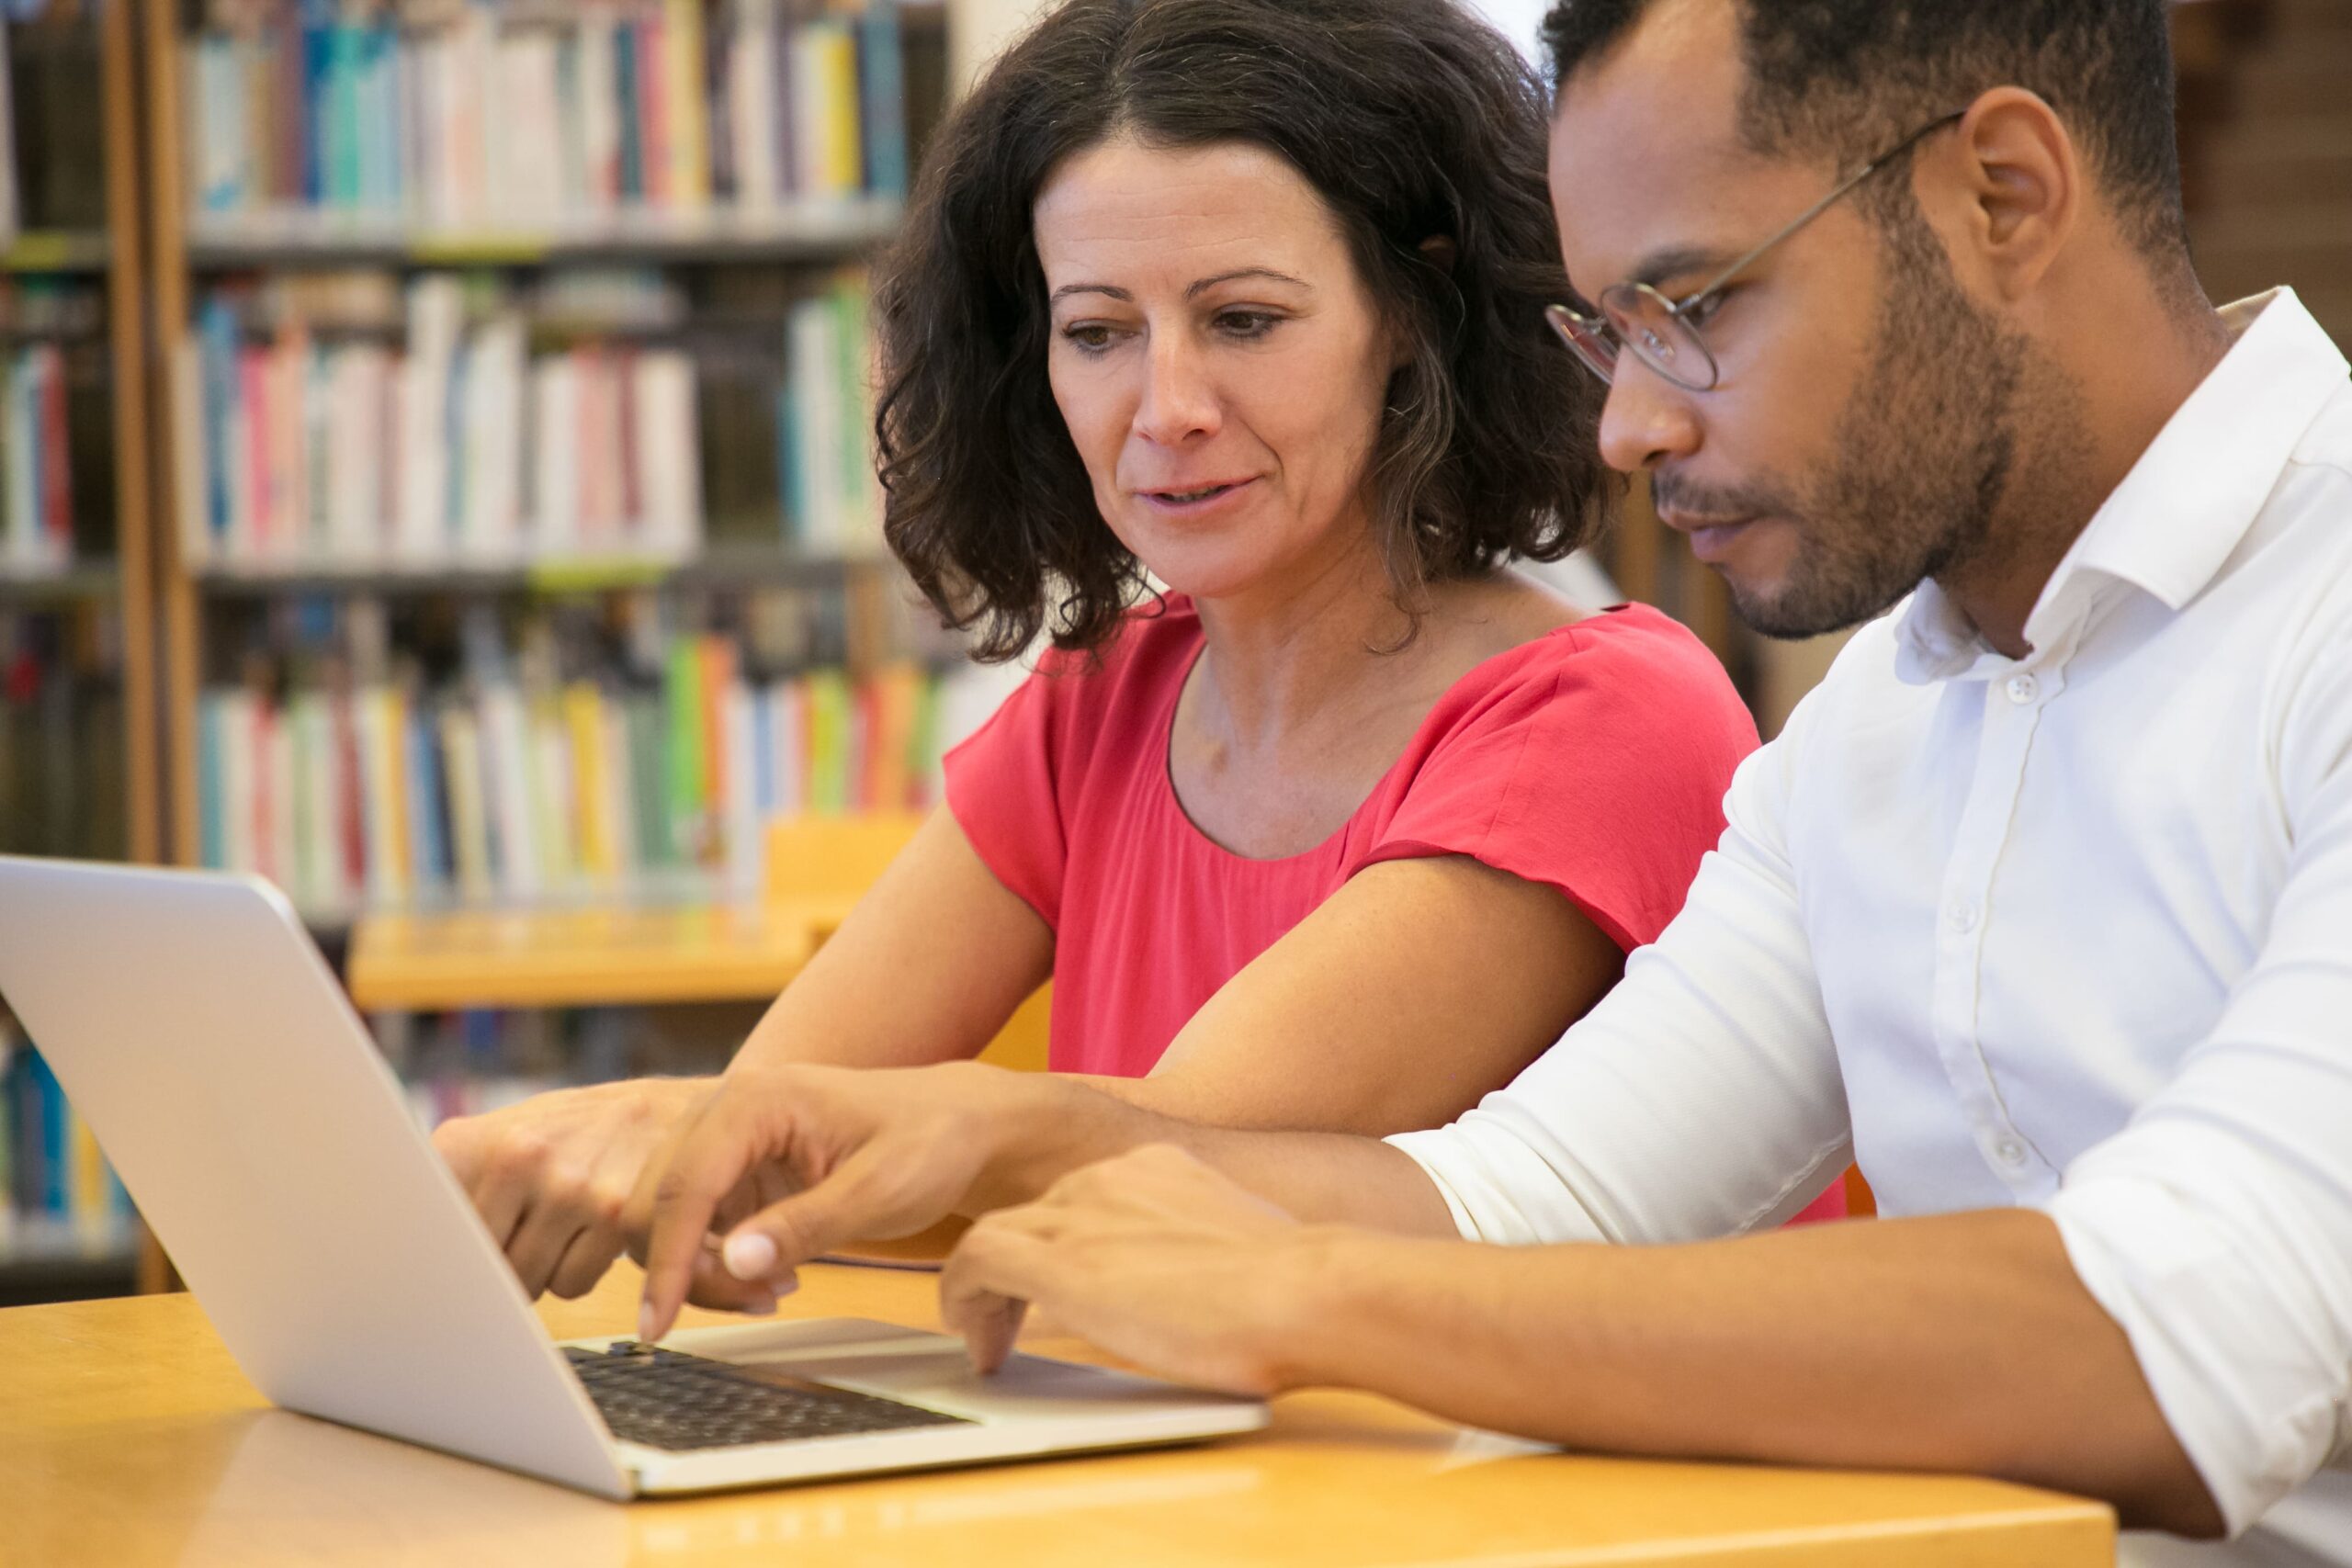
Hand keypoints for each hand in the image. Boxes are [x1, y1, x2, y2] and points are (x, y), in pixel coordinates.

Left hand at [433, 1076, 716, 1299]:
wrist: (669, 1114)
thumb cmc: (573, 1135)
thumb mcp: (502, 1139)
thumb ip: (452, 1188)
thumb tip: (395, 1259)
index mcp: (471, 1140)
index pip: (422, 1231)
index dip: (431, 1262)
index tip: (425, 1277)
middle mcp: (518, 1156)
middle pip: (475, 1269)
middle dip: (496, 1267)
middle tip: (523, 1233)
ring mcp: (567, 1186)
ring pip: (524, 1282)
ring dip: (539, 1271)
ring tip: (562, 1225)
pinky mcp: (614, 1214)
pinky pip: (570, 1285)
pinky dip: (578, 1271)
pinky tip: (592, 1233)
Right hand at [629, 1060, 1015, 1340]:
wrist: (956, 1127)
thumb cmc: (929, 1144)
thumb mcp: (881, 1191)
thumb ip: (806, 1225)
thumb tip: (734, 1262)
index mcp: (757, 1099)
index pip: (684, 1185)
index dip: (666, 1261)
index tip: (660, 1325)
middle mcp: (727, 1109)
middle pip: (661, 1203)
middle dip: (689, 1270)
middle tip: (759, 1304)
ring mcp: (726, 1139)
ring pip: (670, 1219)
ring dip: (705, 1271)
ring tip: (779, 1290)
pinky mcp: (735, 1169)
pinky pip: (697, 1226)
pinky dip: (721, 1263)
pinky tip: (779, 1275)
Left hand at [938, 1144, 1321, 1395]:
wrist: (1306, 1293)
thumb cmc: (1291, 1289)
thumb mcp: (1235, 1243)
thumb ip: (1195, 1247)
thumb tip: (1193, 1286)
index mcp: (1154, 1166)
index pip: (1074, 1198)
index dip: (1054, 1248)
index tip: (1053, 1295)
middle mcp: (1109, 1176)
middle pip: (1027, 1216)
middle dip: (1012, 1274)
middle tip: (1007, 1329)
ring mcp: (1083, 1214)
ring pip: (991, 1235)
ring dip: (981, 1293)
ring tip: (988, 1344)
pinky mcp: (1064, 1262)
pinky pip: (976, 1263)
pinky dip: (964, 1302)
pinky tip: (982, 1348)